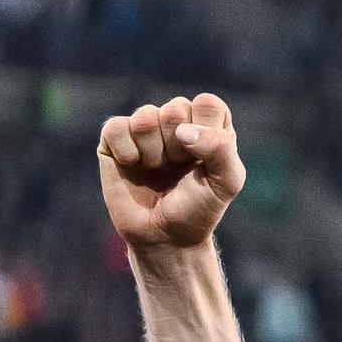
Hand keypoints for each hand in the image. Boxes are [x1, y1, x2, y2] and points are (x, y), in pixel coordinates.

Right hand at [97, 91, 245, 250]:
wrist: (166, 237)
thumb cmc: (198, 208)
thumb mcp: (226, 182)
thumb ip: (221, 149)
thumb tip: (183, 131)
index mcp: (207, 124)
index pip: (207, 104)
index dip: (206, 134)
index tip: (204, 161)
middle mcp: (175, 121)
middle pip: (175, 109)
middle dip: (179, 147)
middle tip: (179, 168)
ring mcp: (143, 128)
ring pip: (145, 118)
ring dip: (154, 153)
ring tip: (158, 169)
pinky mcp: (114, 139)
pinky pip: (116, 128)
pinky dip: (128, 153)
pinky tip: (134, 166)